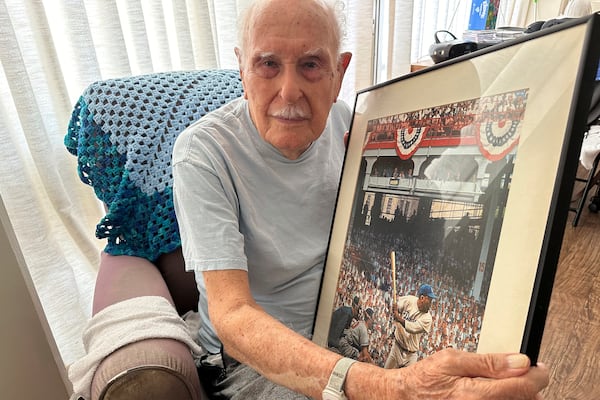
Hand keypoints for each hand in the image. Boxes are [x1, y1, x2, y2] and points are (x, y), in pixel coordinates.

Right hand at [387, 349, 548, 399]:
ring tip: (505, 383)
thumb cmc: (424, 380)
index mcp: (476, 394)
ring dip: (516, 395)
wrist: (404, 398)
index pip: (524, 386)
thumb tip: (519, 361)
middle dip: (527, 386)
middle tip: (521, 373)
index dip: (538, 374)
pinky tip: (494, 394)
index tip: (540, 368)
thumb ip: (488, 361)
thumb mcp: (452, 360)